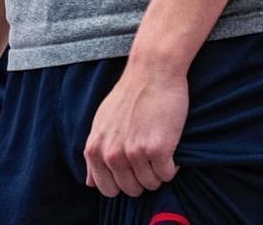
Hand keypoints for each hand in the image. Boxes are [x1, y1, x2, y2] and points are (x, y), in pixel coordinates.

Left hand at [83, 62, 185, 197]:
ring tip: (159, 149)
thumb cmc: (128, 97)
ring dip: (159, 172)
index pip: (106, 189)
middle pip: (131, 190)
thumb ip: (95, 154)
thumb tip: (90, 184)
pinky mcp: (158, 149)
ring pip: (151, 184)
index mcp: (95, 149)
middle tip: (148, 157)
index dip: (122, 183)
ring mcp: (134, 152)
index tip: (131, 169)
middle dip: (142, 178)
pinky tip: (170, 147)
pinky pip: (167, 175)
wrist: (151, 72)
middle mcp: (112, 153)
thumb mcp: (100, 124)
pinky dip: (173, 166)